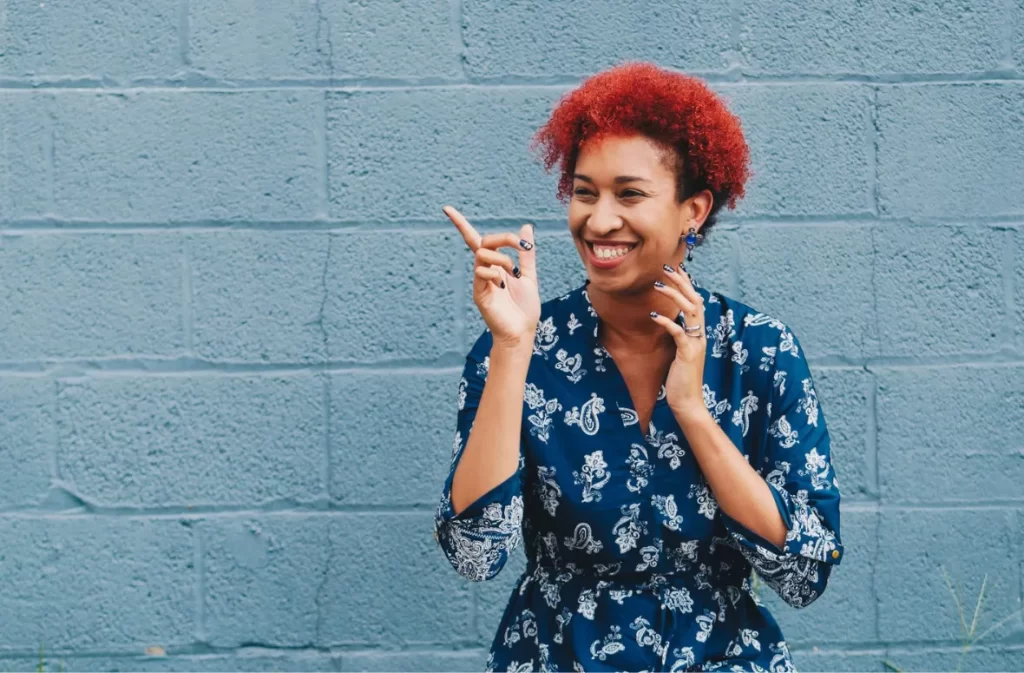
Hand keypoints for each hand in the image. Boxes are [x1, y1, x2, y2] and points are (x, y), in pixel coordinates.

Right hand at [444, 205, 539, 347]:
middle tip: (521, 245)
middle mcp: (484, 271)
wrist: (522, 332)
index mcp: (495, 266)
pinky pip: (481, 272)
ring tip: (513, 274)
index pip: (475, 240)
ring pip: (482, 254)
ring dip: (502, 258)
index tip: (446, 208)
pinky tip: (503, 286)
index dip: (460, 224)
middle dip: (503, 238)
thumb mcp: (529, 275)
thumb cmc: (525, 308)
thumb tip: (526, 227)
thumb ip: (526, 253)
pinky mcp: (478, 294)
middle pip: (483, 242)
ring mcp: (480, 282)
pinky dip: (495, 273)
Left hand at [649, 262, 706, 418]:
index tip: (675, 269)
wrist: (687, 402)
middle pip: (695, 300)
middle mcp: (700, 335)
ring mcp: (696, 344)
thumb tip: (670, 322)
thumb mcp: (680, 353)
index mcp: (699, 334)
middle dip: (681, 282)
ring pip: (690, 311)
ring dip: (674, 295)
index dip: (686, 284)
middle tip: (666, 267)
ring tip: (658, 284)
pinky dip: (668, 322)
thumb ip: (679, 337)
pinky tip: (654, 316)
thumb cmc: (680, 378)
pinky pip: (679, 333)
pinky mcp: (688, 354)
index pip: (695, 302)